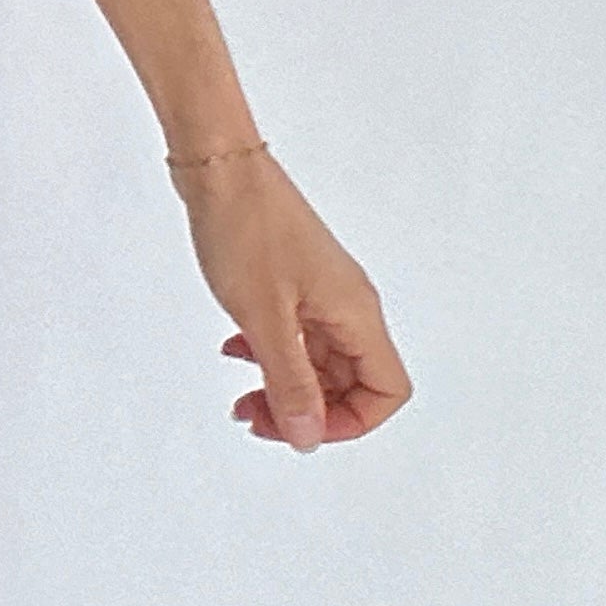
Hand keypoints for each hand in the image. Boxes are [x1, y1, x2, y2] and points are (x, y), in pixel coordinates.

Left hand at [180, 152, 412, 451]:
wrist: (219, 169)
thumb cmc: (244, 228)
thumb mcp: (263, 318)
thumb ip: (288, 381)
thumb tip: (308, 436)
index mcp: (356, 313)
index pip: (386, 391)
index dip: (346, 422)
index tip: (295, 426)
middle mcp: (349, 304)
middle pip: (352, 383)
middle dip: (307, 411)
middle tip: (253, 415)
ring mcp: (323, 292)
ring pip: (320, 363)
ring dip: (284, 387)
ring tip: (240, 396)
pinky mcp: (295, 282)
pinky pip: (298, 336)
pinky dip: (270, 355)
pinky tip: (236, 350)